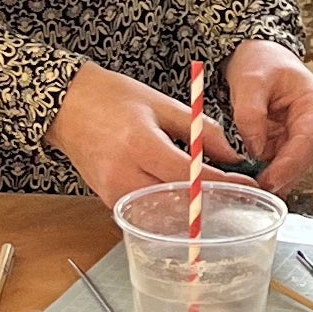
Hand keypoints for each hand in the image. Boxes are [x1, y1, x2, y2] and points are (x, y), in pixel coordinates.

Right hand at [46, 62, 239, 206]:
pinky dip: (171, 206)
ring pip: (166, 213)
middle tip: (236, 191)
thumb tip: (232, 157)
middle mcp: (124, 175)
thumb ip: (201, 132)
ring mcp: (114, 193)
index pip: (191, 176)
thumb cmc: (111, 98)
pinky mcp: (109, 201)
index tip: (247, 182)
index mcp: (140, 145)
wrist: (65, 106)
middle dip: (212, 198)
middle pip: (181, 201)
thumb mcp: (161, 105)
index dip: (223, 183)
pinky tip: (185, 196)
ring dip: (192, 207)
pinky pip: (148, 211)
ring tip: (214, 194)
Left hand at [225, 40, 312, 194]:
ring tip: (246, 187)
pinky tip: (250, 179)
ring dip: (272, 178)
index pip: (308, 142)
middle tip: (252, 191)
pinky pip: (283, 166)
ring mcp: (309, 139)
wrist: (263, 59)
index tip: (269, 182)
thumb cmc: (262, 64)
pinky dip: (267, 173)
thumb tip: (254, 149)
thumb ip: (250, 115)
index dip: (288, 166)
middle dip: (279, 177)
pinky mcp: (294, 147)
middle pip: (303, 161)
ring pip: (293, 168)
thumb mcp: (250, 82)